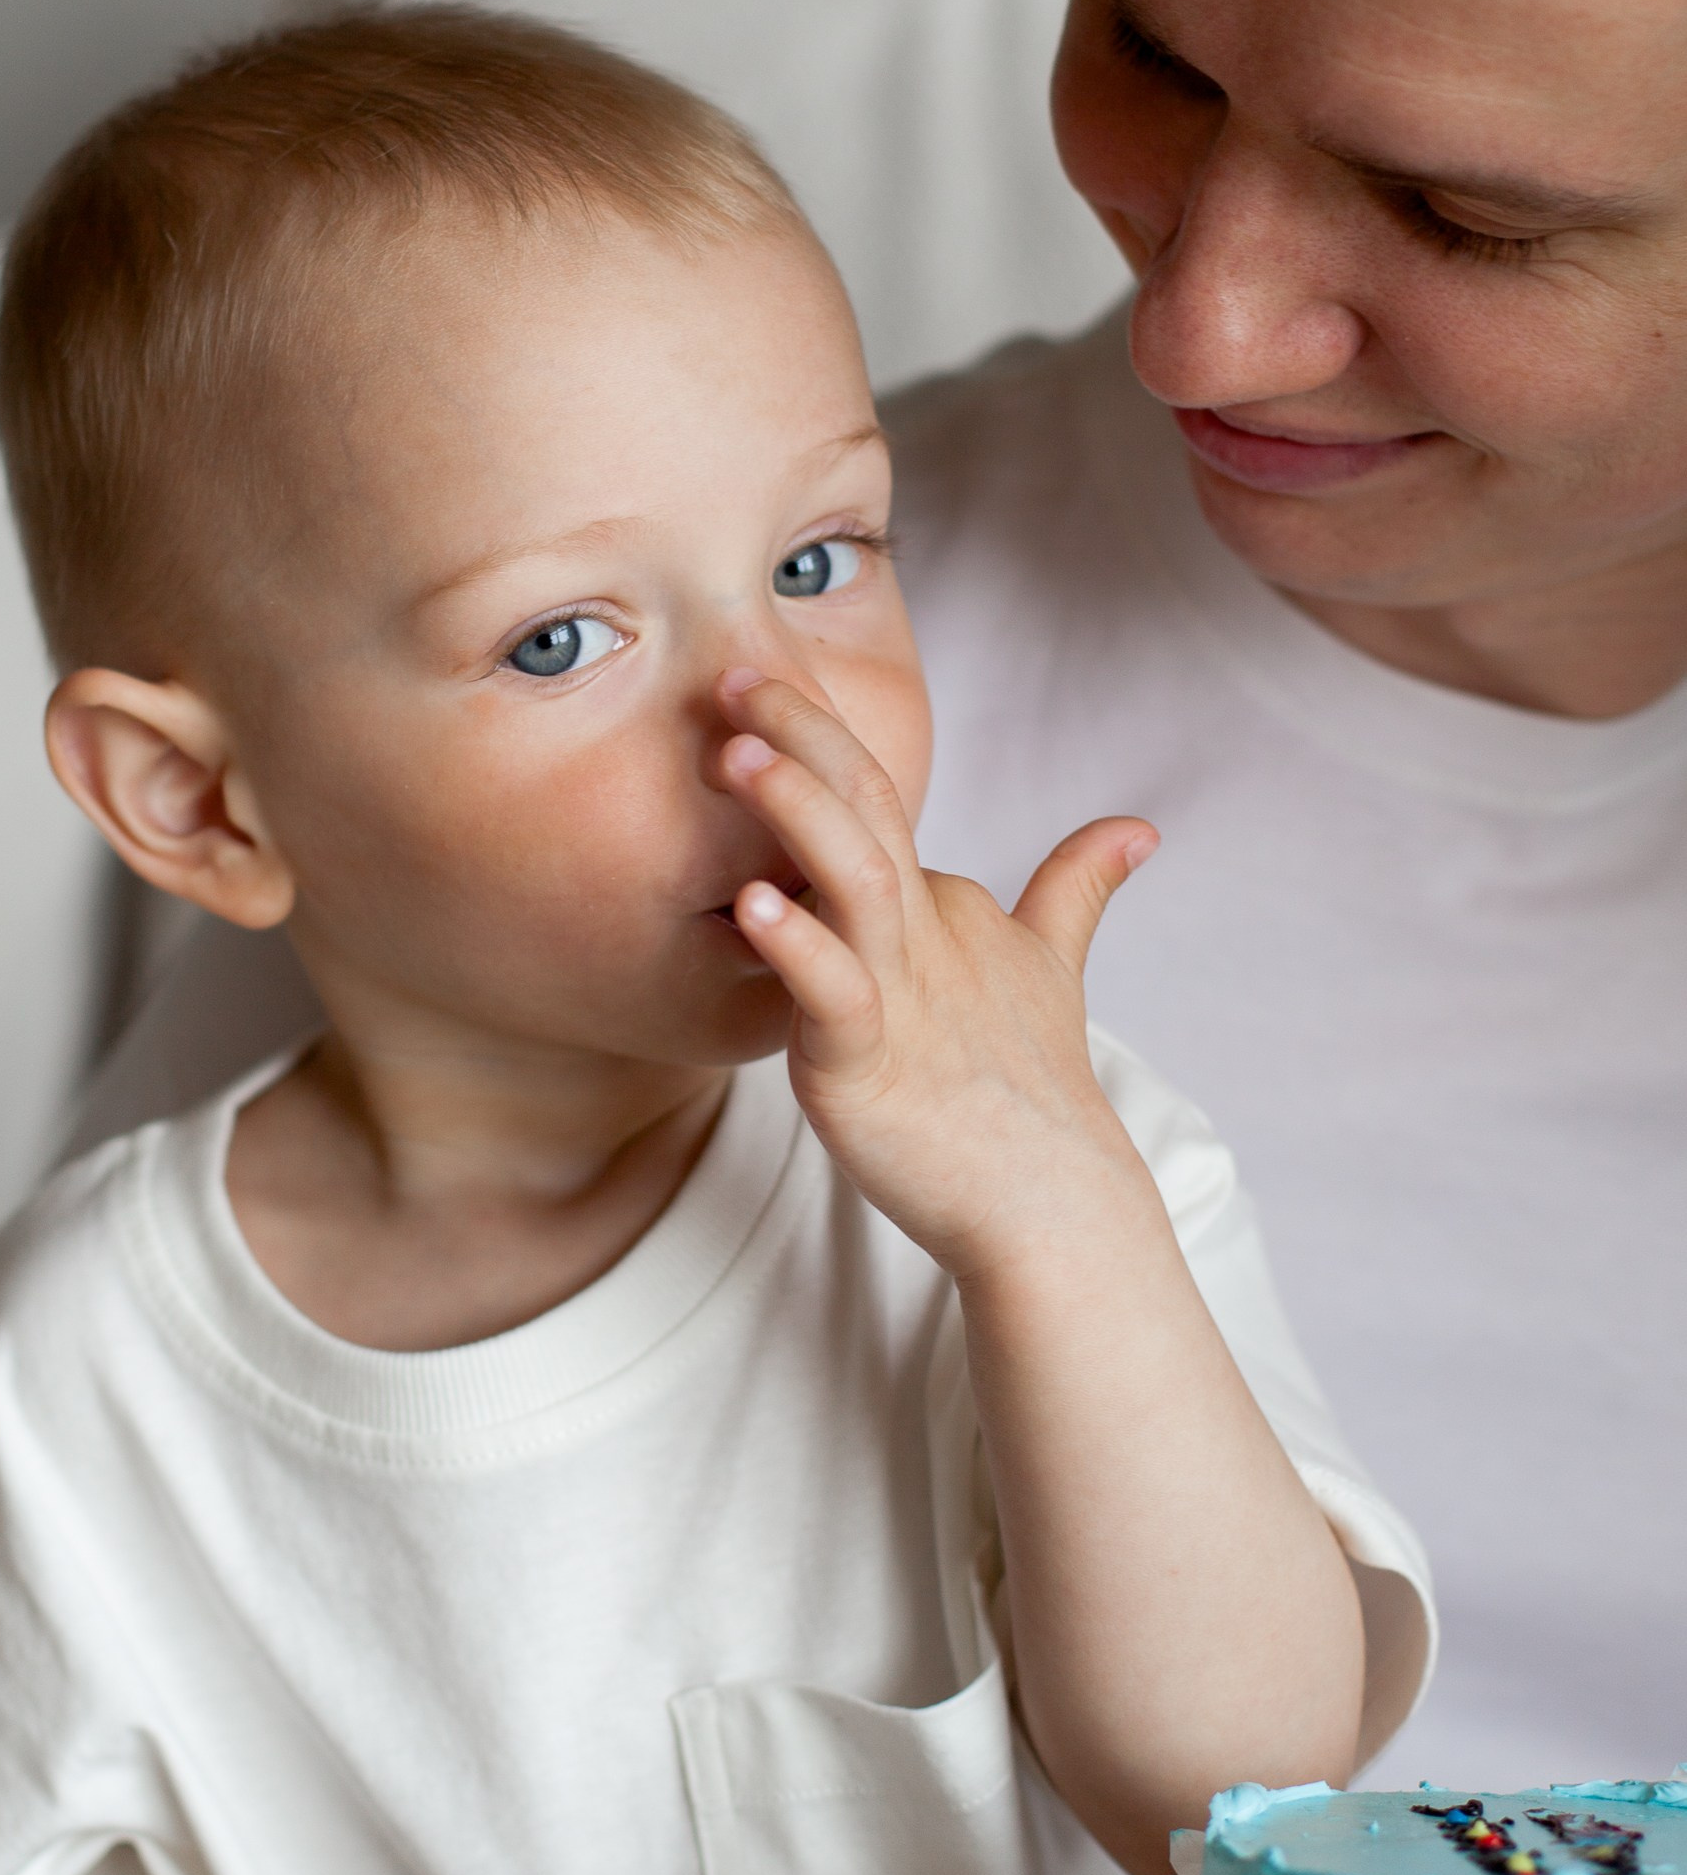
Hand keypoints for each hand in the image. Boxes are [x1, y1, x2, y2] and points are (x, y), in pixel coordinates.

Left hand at [715, 669, 1155, 1281]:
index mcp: (943, 901)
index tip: (755, 687)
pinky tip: (752, 905)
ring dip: (797, 810)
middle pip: (865, 807)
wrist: (1049, 1200)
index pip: (873, 803)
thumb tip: (1137, 827)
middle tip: (740, 673)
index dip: (815, 740)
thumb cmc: (1030, 1085)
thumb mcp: (1052, 965)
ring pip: (852, 878)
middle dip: (803, 734)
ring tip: (739, 754)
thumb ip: (1077, 888)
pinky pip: (834, 993)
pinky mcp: (868, 1063)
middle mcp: (922, 931)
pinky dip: (798, 946)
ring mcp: (898, 994)